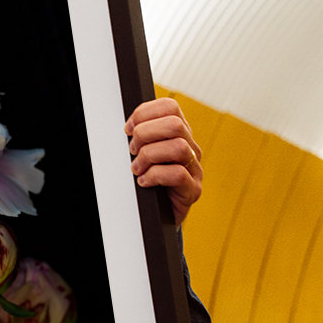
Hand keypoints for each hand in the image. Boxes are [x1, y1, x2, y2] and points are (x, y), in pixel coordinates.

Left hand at [125, 98, 202, 225]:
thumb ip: (141, 137)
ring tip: (137, 168)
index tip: (128, 129)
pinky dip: (155, 176)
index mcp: (178, 133)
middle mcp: (190, 148)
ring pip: (178, 147)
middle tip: (133, 150)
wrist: (158, 215)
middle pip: (174, 124)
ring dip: (149, 156)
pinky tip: (144, 182)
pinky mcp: (192, 190)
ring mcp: (194, 169)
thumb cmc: (149, 180)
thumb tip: (128, 127)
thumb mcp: (142, 153)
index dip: (145, 113)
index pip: (169, 107)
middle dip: (146, 134)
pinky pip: (177, 174)